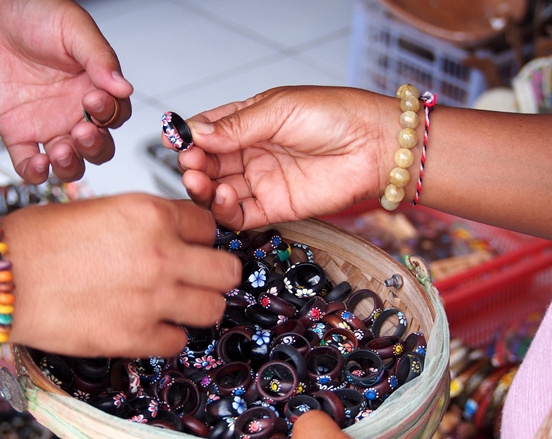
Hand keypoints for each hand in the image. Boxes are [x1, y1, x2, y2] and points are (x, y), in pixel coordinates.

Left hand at [0, 0, 132, 183]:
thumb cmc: (31, 12)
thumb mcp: (73, 27)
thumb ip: (100, 57)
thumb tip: (123, 87)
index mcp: (94, 88)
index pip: (116, 116)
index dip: (110, 115)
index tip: (93, 99)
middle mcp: (74, 111)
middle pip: (99, 148)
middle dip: (94, 147)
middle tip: (81, 131)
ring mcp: (46, 125)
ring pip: (70, 163)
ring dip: (71, 165)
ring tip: (61, 150)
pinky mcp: (16, 132)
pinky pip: (28, 163)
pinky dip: (35, 171)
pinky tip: (37, 163)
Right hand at [3, 195, 240, 356]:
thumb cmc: (37, 240)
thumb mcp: (102, 209)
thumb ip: (147, 223)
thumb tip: (175, 236)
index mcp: (152, 215)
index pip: (210, 226)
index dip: (202, 238)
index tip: (193, 246)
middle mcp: (162, 255)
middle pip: (228, 270)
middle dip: (216, 273)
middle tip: (200, 278)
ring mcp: (153, 299)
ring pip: (214, 308)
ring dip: (198, 306)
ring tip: (176, 304)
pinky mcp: (134, 337)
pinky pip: (178, 342)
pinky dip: (167, 336)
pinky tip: (148, 325)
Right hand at [174, 86, 401, 230]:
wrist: (374, 146)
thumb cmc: (336, 116)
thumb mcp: (279, 109)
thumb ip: (236, 126)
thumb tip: (195, 132)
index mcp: (248, 122)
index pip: (207, 132)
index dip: (189, 138)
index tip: (177, 141)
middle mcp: (251, 153)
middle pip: (207, 165)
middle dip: (193, 166)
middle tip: (191, 166)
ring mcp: (261, 181)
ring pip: (218, 191)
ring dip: (203, 189)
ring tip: (202, 183)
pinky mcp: (274, 207)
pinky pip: (239, 215)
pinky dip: (225, 210)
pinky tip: (224, 197)